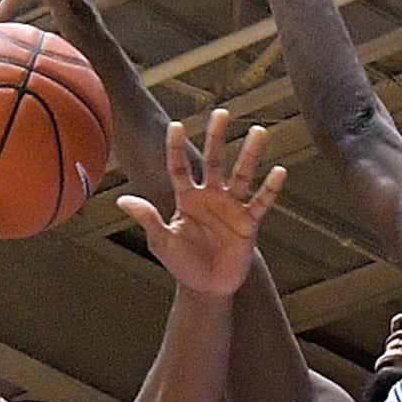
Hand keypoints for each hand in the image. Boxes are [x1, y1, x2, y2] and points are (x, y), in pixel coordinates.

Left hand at [120, 110, 283, 296]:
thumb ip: (147, 218)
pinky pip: (261, 202)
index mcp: (186, 199)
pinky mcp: (248, 223)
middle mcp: (210, 196)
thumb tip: (122, 200)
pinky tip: (279, 171)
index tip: (176, 126)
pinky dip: (271, 188)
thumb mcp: (161, 242)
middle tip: (222, 113)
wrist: (206, 288)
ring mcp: (231, 207)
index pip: (179, 168)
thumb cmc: (181, 264)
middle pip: (214, 161)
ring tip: (258, 132)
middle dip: (217, 137)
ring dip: (250, 154)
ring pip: (242, 175)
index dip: (176, 148)